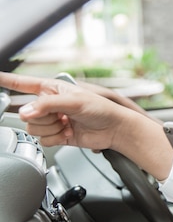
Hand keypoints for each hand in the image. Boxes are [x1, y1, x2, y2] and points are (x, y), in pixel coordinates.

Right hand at [0, 72, 172, 179]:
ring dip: (51, 129)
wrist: (114, 129)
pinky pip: (44, 140)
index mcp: (52, 88)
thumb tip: (26, 113)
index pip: (23, 83)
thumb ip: (47, 105)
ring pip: (34, 129)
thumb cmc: (101, 109)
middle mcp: (49, 104)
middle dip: (44, 118)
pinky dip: (56, 139)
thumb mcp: (74, 101)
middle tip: (62, 116)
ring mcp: (53, 120)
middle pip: (27, 114)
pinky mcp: (57, 135)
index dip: (6, 81)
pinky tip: (69, 133)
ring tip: (67, 124)